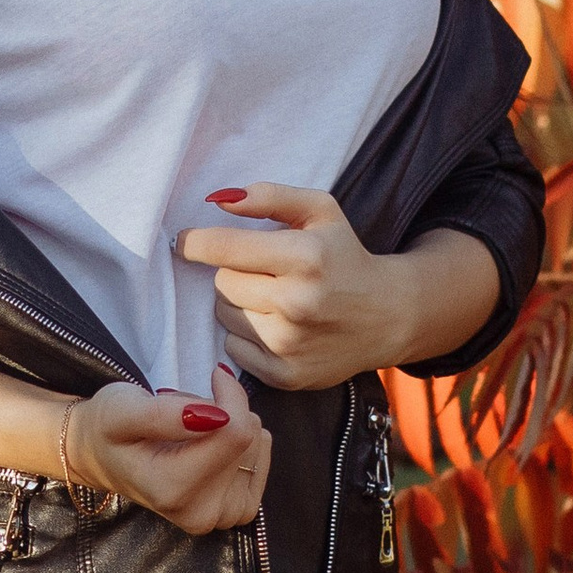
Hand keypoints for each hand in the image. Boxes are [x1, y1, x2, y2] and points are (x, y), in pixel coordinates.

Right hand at [69, 361, 271, 534]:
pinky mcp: (236, 510)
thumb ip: (165, 415)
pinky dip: (242, 442)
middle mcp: (202, 513)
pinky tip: (210, 444)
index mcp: (173, 490)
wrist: (101, 458)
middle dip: (224, 411)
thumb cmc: (107, 429)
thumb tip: (219, 416)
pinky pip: (262, 458)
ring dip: (230, 426)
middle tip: (184, 414)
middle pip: (249, 437)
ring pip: (258, 445)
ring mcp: (222, 516)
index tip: (213, 376)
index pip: (236, 432)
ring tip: (190, 431)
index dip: (229, 394)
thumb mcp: (122, 410)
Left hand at [174, 182, 412, 391]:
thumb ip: (269, 196)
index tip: (185, 241)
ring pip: (224, 315)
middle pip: (221, 282)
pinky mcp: (286, 375)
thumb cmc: (344, 256)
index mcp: (305, 256)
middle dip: (233, 272)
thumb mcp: (319, 210)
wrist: (388, 315)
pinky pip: (233, 349)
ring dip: (238, 304)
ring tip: (273, 299)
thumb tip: (218, 199)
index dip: (195, 242)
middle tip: (262, 272)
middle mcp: (297, 302)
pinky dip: (246, 336)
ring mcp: (290, 344)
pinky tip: (276, 326)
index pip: (223, 247)